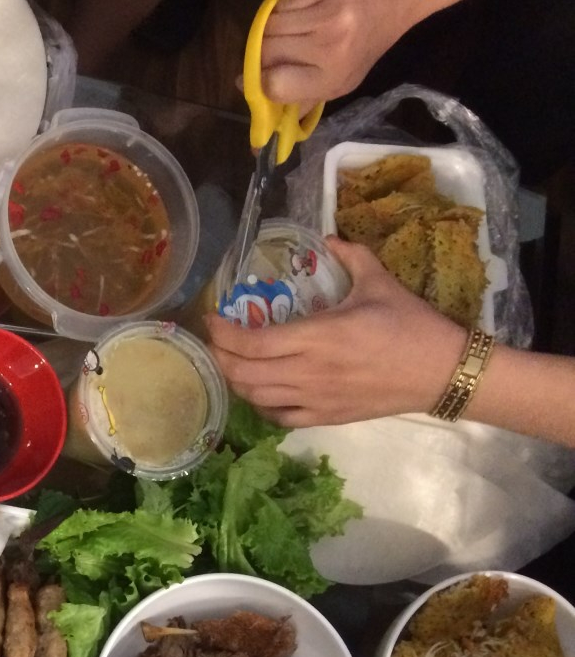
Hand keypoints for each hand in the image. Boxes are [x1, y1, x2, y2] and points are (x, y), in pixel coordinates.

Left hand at [207, 236, 464, 426]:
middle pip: (244, 372)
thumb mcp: (380, 282)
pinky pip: (280, 418)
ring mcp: (316, 399)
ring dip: (236, 382)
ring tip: (231, 364)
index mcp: (318, 336)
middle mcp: (309, 371)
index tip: (212, 319)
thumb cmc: (412, 325)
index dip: (222, 333)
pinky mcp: (326, 417)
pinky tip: (261, 392)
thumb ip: (350, 256)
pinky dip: (261, 406)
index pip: (252, 342)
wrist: (443, 372)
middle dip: (220, 357)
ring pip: (256, 398)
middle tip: (215, 342)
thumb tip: (329, 237)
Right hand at [258, 0, 410, 105]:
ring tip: (288, 28)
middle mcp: (331, 49)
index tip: (250, 79)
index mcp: (333, 79)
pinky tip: (300, 8)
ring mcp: (329, 15)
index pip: (275, 86)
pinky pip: (284, 2)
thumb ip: (306, 96)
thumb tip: (267, 115)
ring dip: (270, 28)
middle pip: (266, 54)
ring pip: (270, 26)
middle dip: (260, 53)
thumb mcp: (343, 78)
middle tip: (269, 51)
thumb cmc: (367, 40)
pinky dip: (285, 7)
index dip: (257, 83)